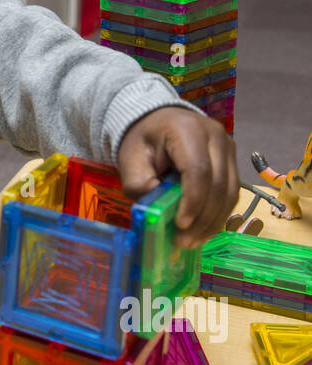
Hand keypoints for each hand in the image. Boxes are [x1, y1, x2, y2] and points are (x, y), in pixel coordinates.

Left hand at [117, 107, 238, 248]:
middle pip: (219, 184)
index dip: (193, 201)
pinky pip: (232, 193)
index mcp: (187, 129)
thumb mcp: (131, 160)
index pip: (198, 170)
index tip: (180, 225)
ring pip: (230, 192)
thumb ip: (139, 184)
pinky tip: (203, 230)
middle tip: (185, 242)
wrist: (158, 122)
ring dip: (213, 222)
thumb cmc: (143, 141)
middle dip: (203, 219)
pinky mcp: (232, 160)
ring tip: (193, 241)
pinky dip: (218, 215)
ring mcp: (228, 147)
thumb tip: (158, 210)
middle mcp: (215, 135)